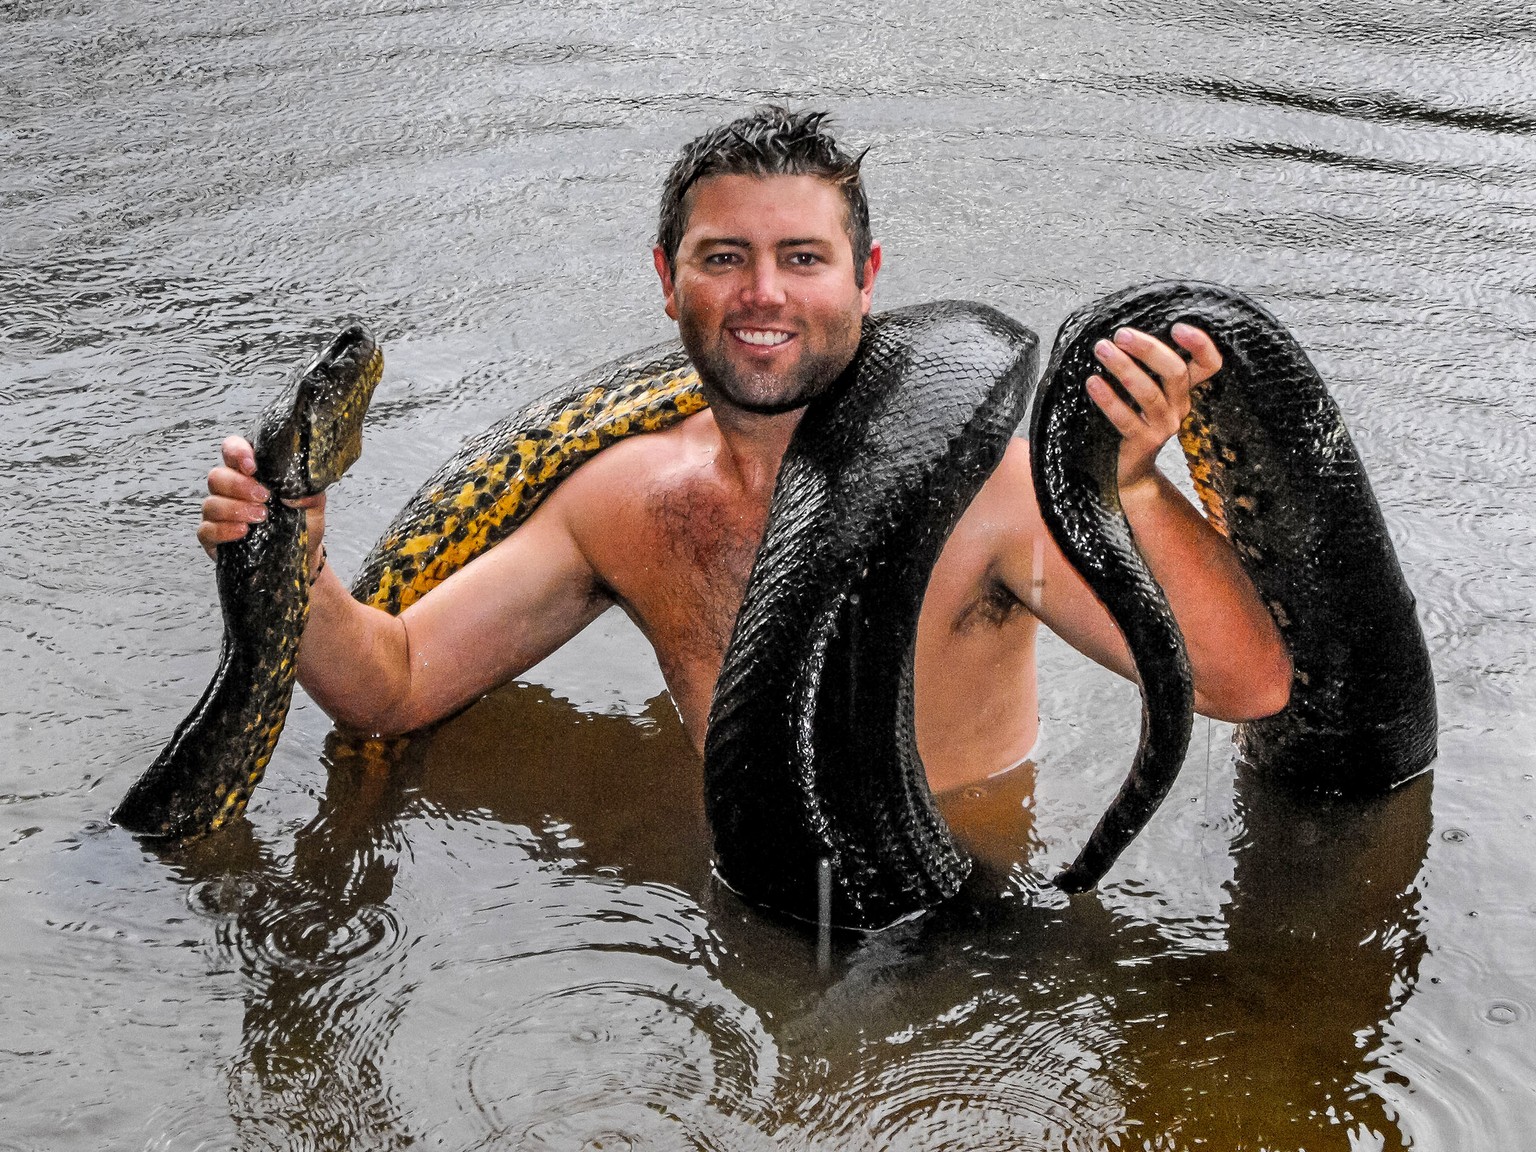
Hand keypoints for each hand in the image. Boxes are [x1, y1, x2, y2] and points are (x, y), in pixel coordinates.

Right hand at [198, 436, 325, 570]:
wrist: (302, 554)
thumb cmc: (303, 523)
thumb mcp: (314, 506)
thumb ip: (310, 494)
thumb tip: (297, 492)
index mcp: (251, 472)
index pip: (233, 449)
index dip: (236, 452)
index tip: (252, 466)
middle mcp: (230, 489)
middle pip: (217, 476)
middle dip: (238, 485)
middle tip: (264, 497)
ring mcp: (219, 513)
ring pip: (211, 503)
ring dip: (235, 509)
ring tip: (261, 517)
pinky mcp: (213, 537)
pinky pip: (207, 530)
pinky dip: (224, 530)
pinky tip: (243, 531)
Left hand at [1085, 323, 1222, 495]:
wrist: (1128, 470)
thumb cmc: (1132, 421)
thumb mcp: (1144, 392)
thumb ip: (1144, 367)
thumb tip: (1122, 334)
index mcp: (1183, 390)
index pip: (1209, 365)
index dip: (1201, 344)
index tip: (1177, 326)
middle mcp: (1179, 407)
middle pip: (1175, 372)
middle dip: (1148, 349)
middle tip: (1120, 334)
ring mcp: (1164, 426)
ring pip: (1149, 393)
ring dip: (1124, 368)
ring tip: (1101, 350)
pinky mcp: (1144, 443)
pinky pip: (1126, 419)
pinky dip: (1108, 398)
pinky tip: (1093, 382)